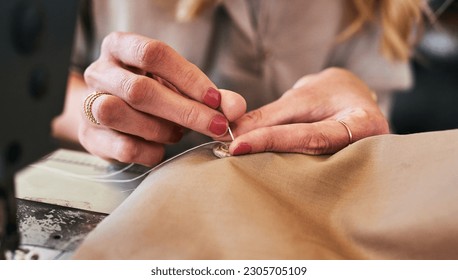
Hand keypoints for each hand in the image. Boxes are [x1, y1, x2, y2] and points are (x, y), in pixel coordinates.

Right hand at [79, 32, 245, 165]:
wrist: (111, 111)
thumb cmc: (152, 92)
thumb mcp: (179, 85)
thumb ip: (209, 95)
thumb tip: (235, 108)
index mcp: (122, 47)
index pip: (154, 54)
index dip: (188, 78)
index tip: (216, 100)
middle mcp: (101, 71)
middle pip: (140, 89)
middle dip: (185, 111)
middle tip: (216, 126)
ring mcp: (89, 103)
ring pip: (121, 115)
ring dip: (161, 129)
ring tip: (177, 134)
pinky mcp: (90, 136)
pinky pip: (122, 147)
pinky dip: (149, 151)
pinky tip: (159, 147)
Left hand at [228, 67, 388, 154]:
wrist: (353, 98)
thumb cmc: (334, 92)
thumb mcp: (304, 96)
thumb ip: (271, 116)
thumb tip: (234, 131)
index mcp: (364, 124)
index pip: (312, 137)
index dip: (273, 141)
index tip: (238, 145)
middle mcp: (364, 148)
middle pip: (309, 156)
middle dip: (268, 155)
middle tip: (231, 154)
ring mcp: (353, 162)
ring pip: (306, 166)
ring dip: (270, 162)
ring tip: (236, 158)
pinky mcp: (336, 169)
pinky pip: (306, 168)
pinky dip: (279, 163)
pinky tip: (254, 162)